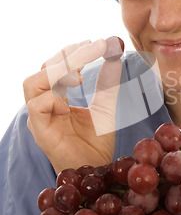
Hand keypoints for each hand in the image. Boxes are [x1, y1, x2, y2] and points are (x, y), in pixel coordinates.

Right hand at [23, 37, 122, 172]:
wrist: (98, 171)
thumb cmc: (96, 142)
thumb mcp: (106, 105)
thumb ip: (108, 81)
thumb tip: (115, 52)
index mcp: (57, 97)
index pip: (58, 66)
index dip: (74, 52)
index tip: (96, 44)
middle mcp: (45, 105)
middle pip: (45, 69)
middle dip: (69, 56)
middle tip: (93, 49)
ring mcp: (40, 118)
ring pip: (32, 83)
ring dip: (56, 73)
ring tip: (79, 77)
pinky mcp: (41, 132)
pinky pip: (36, 106)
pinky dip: (52, 99)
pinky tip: (69, 106)